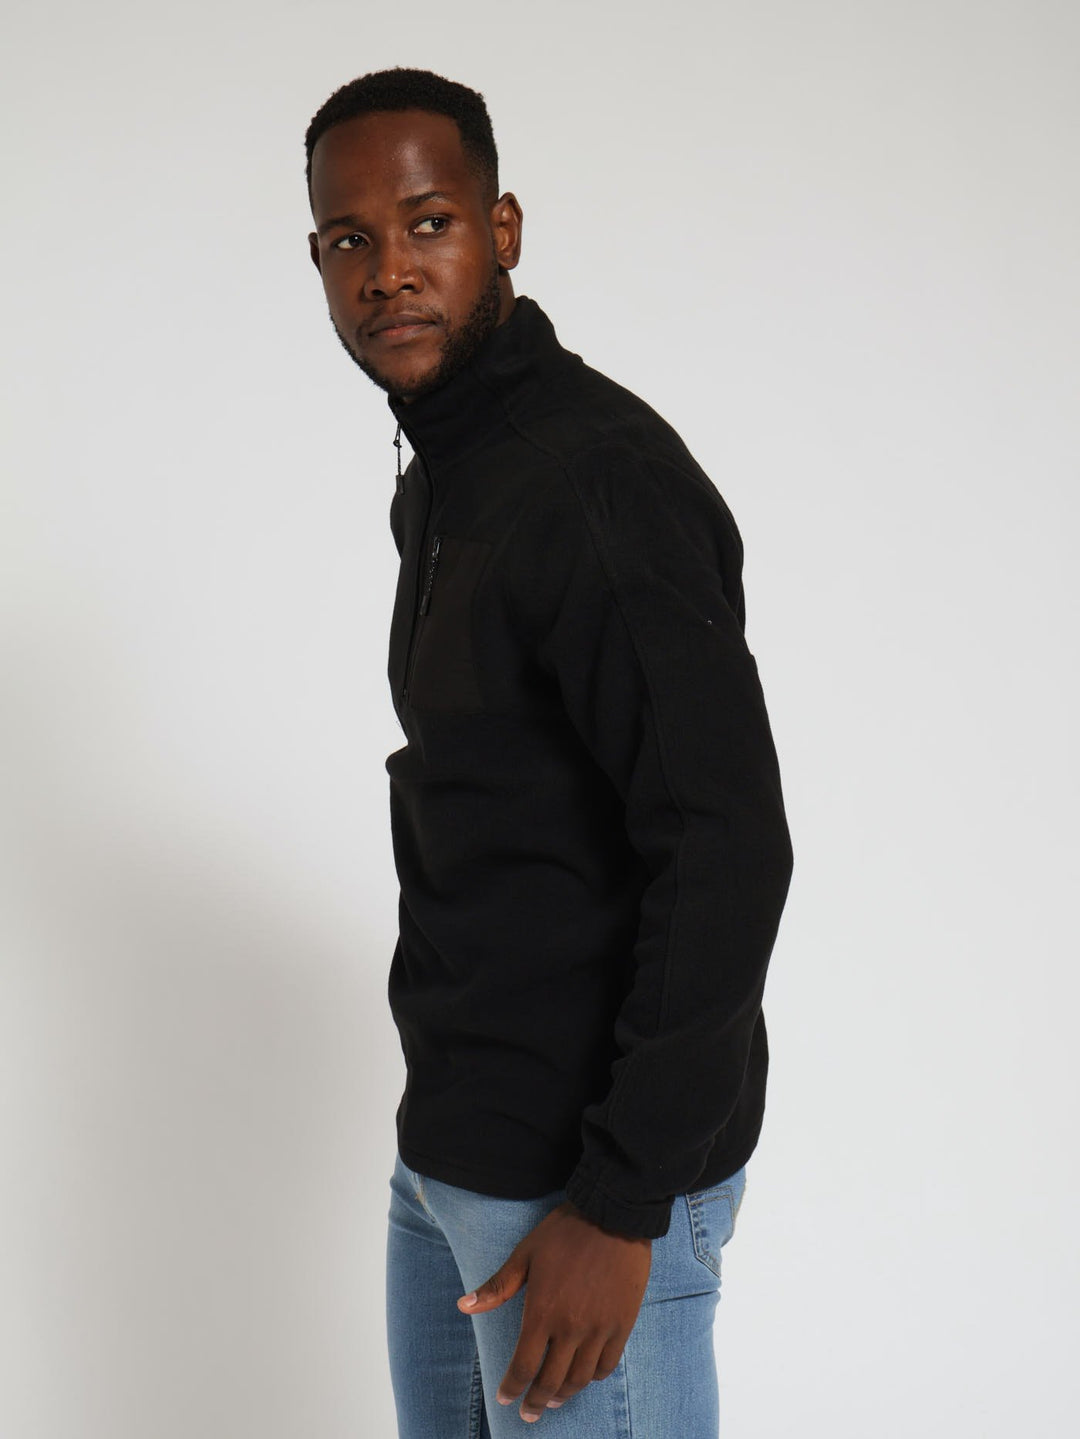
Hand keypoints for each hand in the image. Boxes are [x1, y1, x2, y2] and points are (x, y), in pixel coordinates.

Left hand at [457, 1199, 651, 1423]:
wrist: (613, 1215)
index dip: (511, 1387)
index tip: (504, 1398)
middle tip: (528, 1413)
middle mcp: (571, 1328)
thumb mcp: (526, 1254)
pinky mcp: (622, 1324)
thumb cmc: (565, 1232)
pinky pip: (607, 1364)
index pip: (523, 1365)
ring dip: (564, 1395)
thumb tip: (464, 1306)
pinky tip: (584, 1377)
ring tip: (553, 1400)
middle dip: (535, 1402)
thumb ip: (498, 1287)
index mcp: (543, 1312)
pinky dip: (593, 1377)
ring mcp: (599, 1329)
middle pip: (551, 1381)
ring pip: (579, 1378)